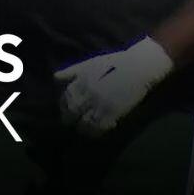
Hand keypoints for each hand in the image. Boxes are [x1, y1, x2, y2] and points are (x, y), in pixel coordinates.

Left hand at [54, 37, 173, 136]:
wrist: (138, 67)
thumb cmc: (115, 62)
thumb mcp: (90, 63)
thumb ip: (72, 71)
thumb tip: (54, 78)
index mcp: (82, 81)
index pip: (66, 100)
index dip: (64, 107)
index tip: (66, 111)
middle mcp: (89, 94)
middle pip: (73, 113)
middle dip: (70, 120)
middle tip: (72, 123)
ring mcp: (101, 104)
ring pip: (85, 123)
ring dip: (82, 128)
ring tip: (83, 129)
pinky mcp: (114, 112)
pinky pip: (100, 127)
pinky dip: (96, 131)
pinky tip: (96, 131)